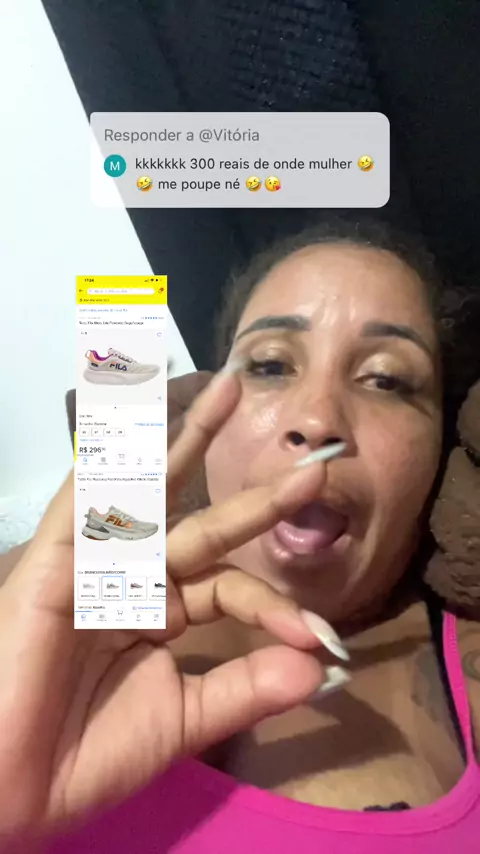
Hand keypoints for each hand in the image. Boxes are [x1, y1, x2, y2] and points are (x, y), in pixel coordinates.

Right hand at [0, 368, 333, 838]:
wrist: (16, 784)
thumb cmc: (89, 752)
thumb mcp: (185, 718)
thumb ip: (249, 688)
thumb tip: (321, 664)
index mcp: (164, 611)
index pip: (232, 586)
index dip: (276, 605)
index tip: (322, 636)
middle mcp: (137, 577)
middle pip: (203, 521)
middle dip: (256, 496)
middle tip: (314, 467)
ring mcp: (100, 561)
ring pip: (152, 490)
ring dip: (189, 438)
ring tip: (231, 389)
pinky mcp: (61, 555)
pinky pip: (89, 495)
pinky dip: (114, 454)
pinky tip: (142, 413)